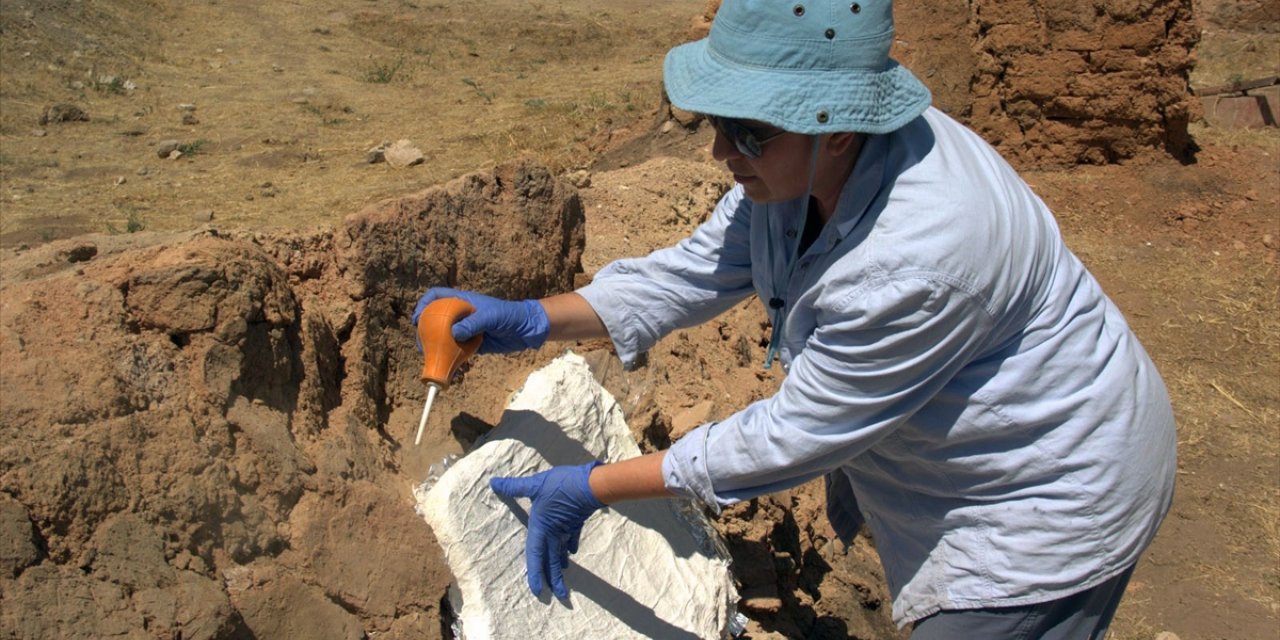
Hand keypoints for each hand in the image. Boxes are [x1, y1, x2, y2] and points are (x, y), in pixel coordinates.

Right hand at [413, 287, 549, 353]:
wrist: (527, 330)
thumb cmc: (510, 315)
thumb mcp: (492, 316)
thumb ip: (473, 323)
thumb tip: (454, 333)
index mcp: (463, 301)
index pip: (437, 296)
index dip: (424, 304)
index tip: (418, 318)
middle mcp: (461, 315)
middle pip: (435, 319)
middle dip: (425, 330)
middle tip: (421, 344)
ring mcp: (466, 330)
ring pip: (444, 338)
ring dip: (436, 348)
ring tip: (431, 358)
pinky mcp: (472, 345)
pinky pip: (456, 351)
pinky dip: (450, 360)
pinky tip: (448, 369)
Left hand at [490, 461, 604, 598]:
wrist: (590, 485)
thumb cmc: (560, 486)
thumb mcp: (534, 485)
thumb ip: (514, 486)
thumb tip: (493, 483)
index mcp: (541, 528)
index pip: (535, 556)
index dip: (535, 574)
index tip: (538, 591)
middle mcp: (553, 533)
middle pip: (552, 560)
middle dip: (554, 579)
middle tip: (559, 595)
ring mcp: (567, 529)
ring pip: (562, 551)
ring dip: (561, 563)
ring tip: (562, 572)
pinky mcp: (577, 521)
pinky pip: (571, 538)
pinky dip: (570, 545)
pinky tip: (572, 551)